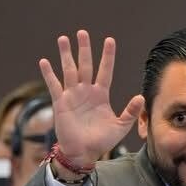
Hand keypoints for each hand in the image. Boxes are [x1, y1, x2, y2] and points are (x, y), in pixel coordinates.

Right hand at [37, 29, 144, 168]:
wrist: (83, 152)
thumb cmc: (102, 141)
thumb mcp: (120, 127)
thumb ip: (130, 112)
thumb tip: (140, 97)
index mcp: (101, 95)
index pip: (105, 71)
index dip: (107, 56)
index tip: (109, 40)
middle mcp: (86, 91)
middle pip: (86, 65)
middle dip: (84, 49)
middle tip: (82, 32)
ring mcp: (73, 95)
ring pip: (69, 70)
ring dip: (66, 55)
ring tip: (63, 39)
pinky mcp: (61, 103)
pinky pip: (54, 86)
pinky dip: (49, 74)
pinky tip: (44, 62)